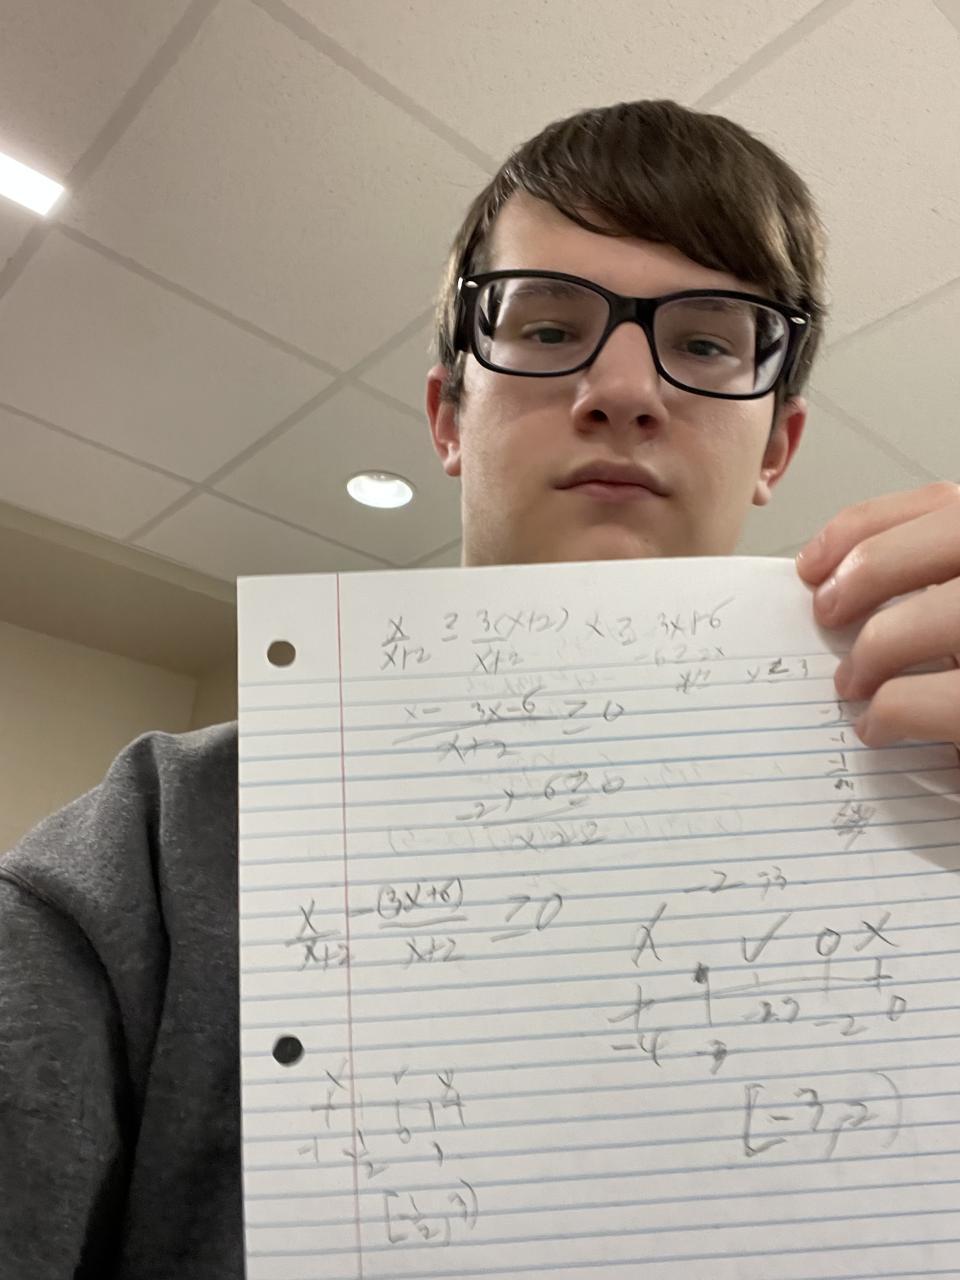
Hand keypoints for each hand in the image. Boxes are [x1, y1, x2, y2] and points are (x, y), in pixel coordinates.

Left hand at [795, 482, 959, 748]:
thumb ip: (929, 593)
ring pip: (947, 613)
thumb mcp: (951, 618)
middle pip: (955, 532)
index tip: (813, 564)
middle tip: (826, 614)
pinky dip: (894, 709)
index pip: (946, 504)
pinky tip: (878, 727)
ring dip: (878, 646)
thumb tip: (837, 585)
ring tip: (851, 683)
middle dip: (870, 568)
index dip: (868, 525)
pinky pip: (946, 698)